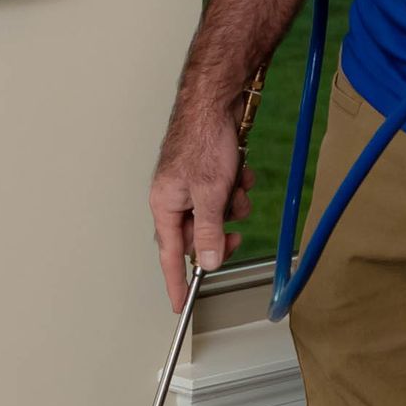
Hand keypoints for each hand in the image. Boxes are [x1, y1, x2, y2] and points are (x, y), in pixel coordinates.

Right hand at [149, 102, 253, 306]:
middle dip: (221, 229)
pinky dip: (238, 185)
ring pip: (217, 213)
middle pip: (199, 234)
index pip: (170, 254)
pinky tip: (241, 170)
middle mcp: (174, 197)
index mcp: (164, 204)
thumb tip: (209, 261)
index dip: (176, 281)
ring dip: (234, 203)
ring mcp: (191, 185)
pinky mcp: (207, 173)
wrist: (215, 100)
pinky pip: (226, 193)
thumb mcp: (211, 194)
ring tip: (237, 184)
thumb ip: (209, 231)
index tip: (181, 304)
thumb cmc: (202, 140)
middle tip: (235, 232)